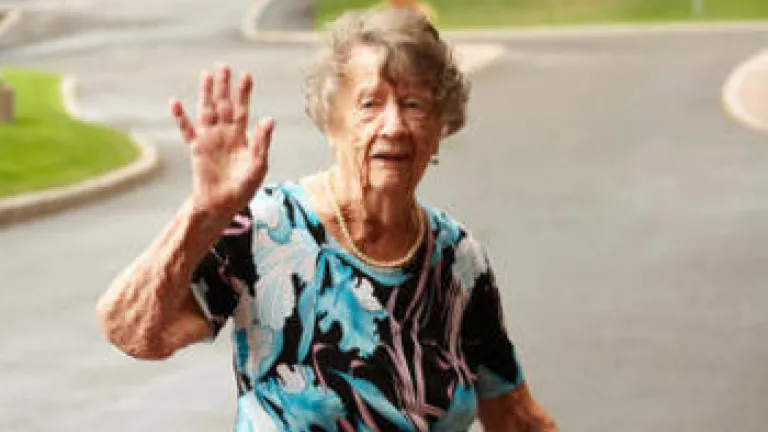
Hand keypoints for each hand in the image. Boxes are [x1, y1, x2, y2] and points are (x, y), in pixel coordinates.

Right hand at [170, 64, 274, 218]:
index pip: (243, 110)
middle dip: (224, 87)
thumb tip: (269, 119)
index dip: (244, 93)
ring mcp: (209, 140)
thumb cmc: (243, 188)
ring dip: (206, 94)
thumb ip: (262, 142)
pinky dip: (180, 117)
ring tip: (206, 75)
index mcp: (241, 138)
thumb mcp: (258, 165)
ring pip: (207, 111)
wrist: (222, 205)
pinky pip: (186, 130)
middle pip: (224, 105)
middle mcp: (225, 135)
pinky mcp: (196, 149)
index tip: (246, 75)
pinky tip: (175, 102)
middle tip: (224, 66)